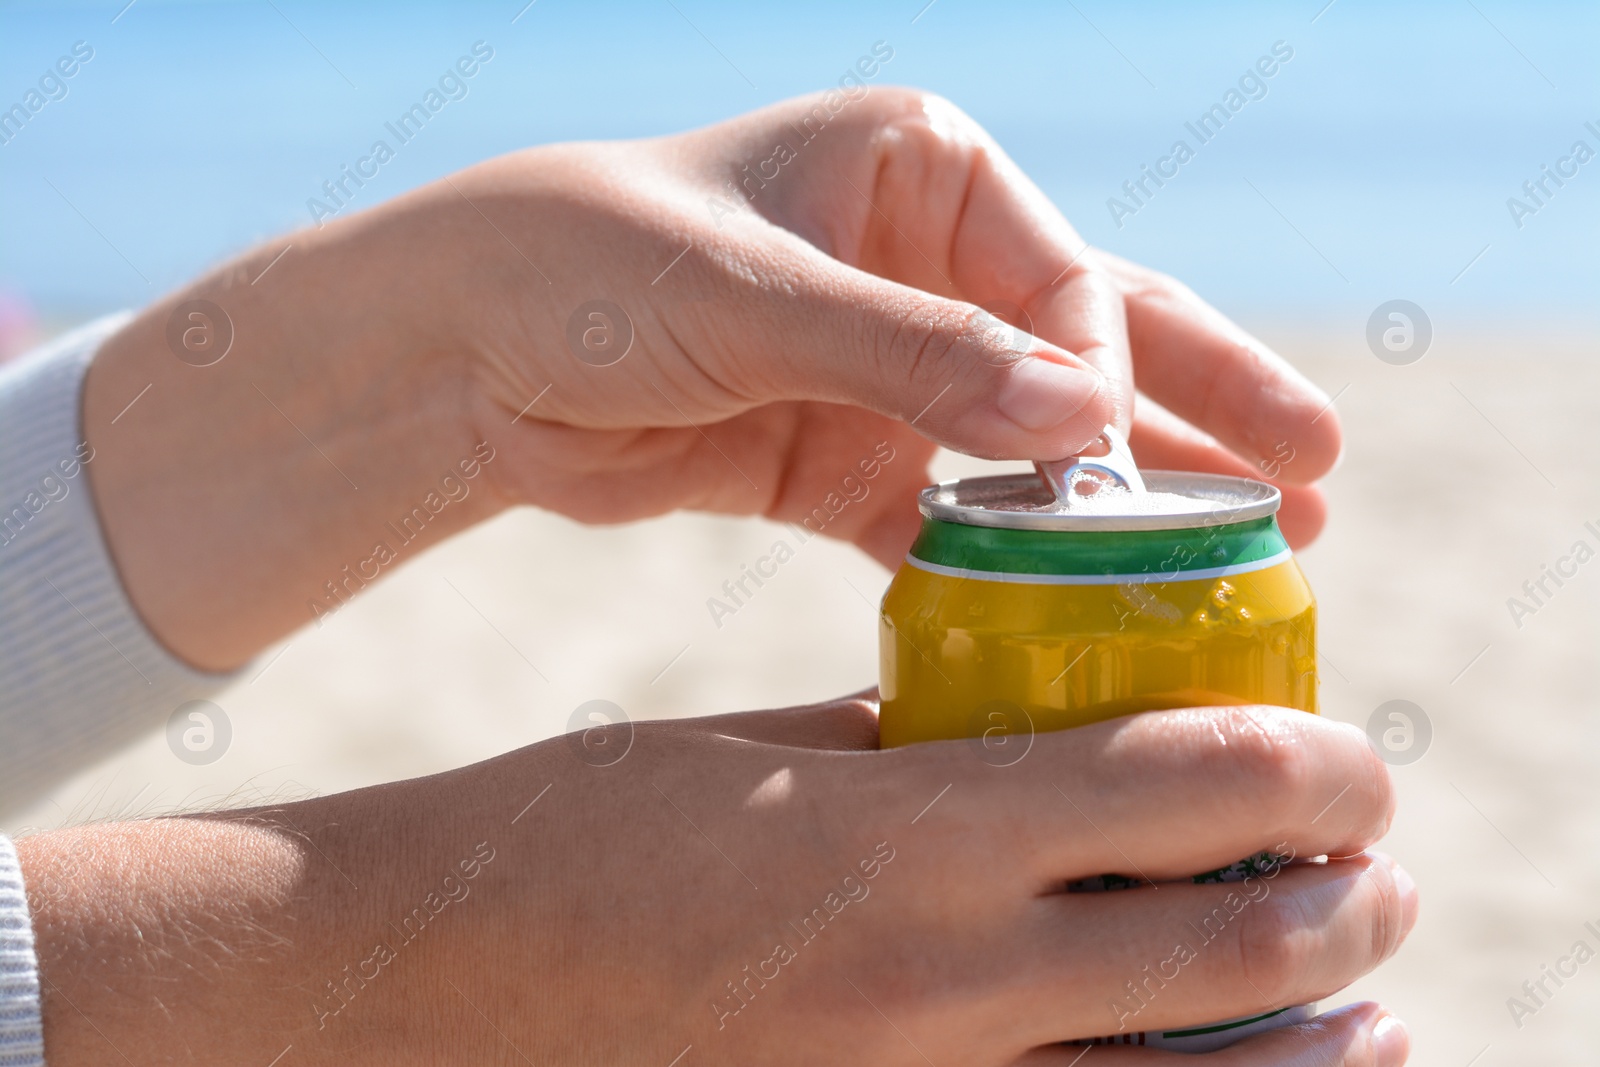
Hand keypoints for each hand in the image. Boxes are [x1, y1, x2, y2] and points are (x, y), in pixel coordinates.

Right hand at [20, 699, 1412, 1065]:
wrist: (412, 988)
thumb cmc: (571, 837)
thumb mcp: (752, 753)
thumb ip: (905, 749)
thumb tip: (1033, 746)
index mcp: (894, 835)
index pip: (1173, 786)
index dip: (1302, 766)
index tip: (1351, 758)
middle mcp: (927, 984)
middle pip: (1224, 954)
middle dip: (1340, 906)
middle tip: (1380, 873)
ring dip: (1302, 1040)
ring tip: (1359, 1004)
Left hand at [83, 88, 1341, 669]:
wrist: (460, 351)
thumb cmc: (590, 268)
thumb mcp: (754, 297)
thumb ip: (915, 359)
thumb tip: (1083, 427)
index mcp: (918, 170)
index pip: (1060, 276)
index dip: (1108, 373)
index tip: (1132, 466)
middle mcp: (921, 263)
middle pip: (1088, 343)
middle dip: (1197, 410)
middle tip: (1318, 476)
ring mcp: (889, 372)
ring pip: (1031, 446)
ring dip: (1128, 503)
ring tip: (1249, 552)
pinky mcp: (843, 463)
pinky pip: (950, 520)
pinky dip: (1005, 566)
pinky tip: (1081, 613)